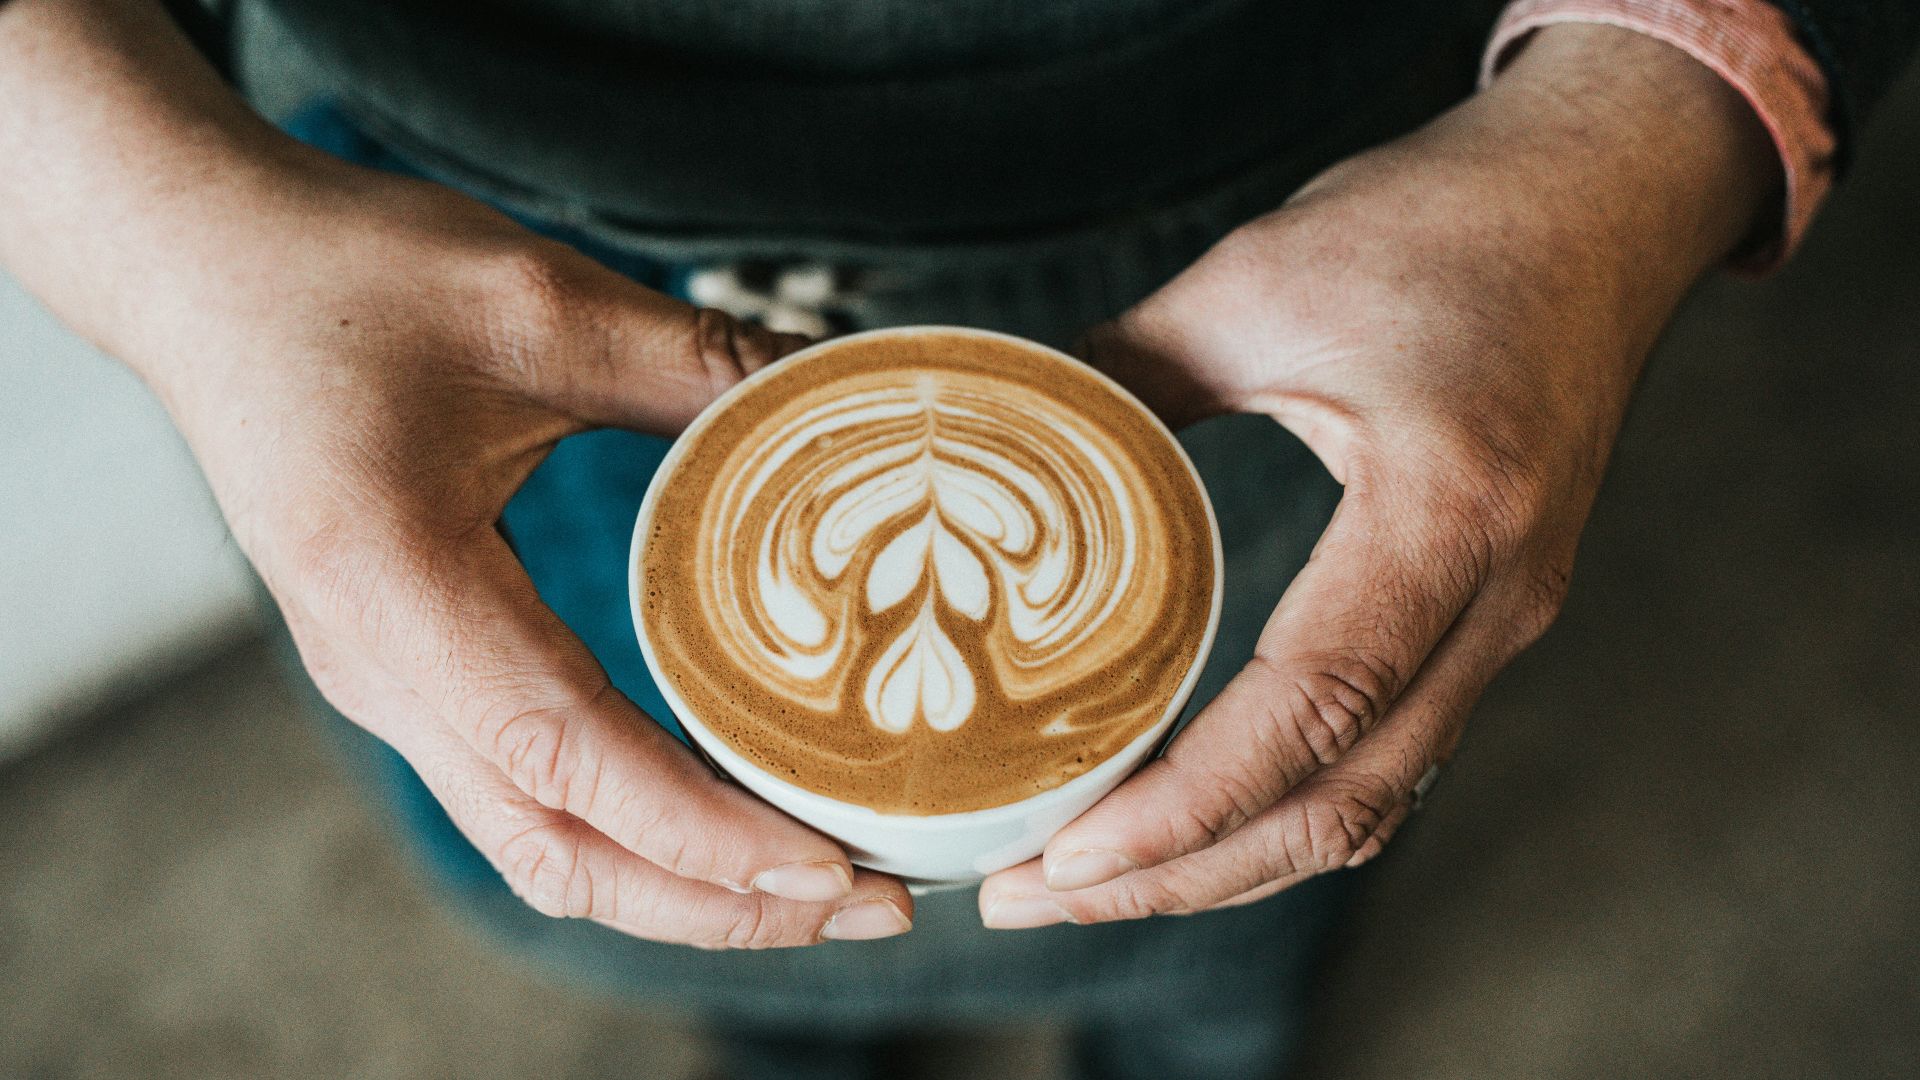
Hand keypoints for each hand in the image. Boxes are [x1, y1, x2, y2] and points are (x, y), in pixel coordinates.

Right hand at [175, 167, 930, 944]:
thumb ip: (697, 362)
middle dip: (719, 902)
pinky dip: (634, 835)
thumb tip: (848, 394)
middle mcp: (378, 669)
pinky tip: (726, 817)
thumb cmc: (345, 273)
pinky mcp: (407, 673)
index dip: (701, 831)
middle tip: (872, 904)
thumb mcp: (537, 299)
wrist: (198, 270)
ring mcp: (385, 684)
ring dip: (681, 887)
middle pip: (557, 851)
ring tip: (820, 885)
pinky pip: (524, 797)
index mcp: (393, 585)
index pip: (565, 757)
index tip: (830, 864)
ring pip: (539, 845)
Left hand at [979, 25, 1777, 926]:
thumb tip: (996, 442)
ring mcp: (1505, 619)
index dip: (1186, 804)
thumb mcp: (1259, 281)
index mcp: (1449, 511)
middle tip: (1028, 895)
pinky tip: (1189, 819)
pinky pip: (1389, 757)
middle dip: (1178, 875)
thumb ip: (1123, 373)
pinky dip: (1281, 812)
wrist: (1602, 198)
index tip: (1065, 854)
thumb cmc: (1447, 223)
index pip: (1316, 707)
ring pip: (1369, 802)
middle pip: (1341, 801)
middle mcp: (1498, 595)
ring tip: (1086, 881)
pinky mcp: (1487, 618)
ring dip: (1226, 862)